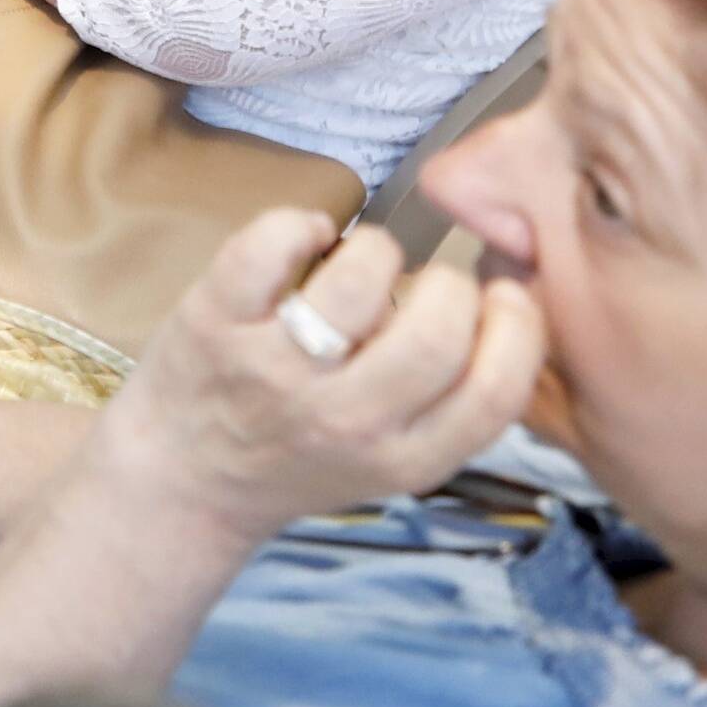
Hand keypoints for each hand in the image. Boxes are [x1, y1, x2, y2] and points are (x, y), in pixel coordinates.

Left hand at [90, 214, 544, 546]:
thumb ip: (449, 403)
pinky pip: (270, 246)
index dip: (519, 328)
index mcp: (404, 459)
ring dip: (378, 250)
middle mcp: (345, 421)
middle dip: (451, 285)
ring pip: (361, 280)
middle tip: (427, 283)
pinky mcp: (215, 323)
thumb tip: (510, 306)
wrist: (187, 482)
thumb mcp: (392, 458)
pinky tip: (308, 239)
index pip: (497, 391)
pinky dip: (299, 224)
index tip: (504, 298)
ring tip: (365, 265)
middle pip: (438, 333)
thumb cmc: (301, 456)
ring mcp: (276, 371)